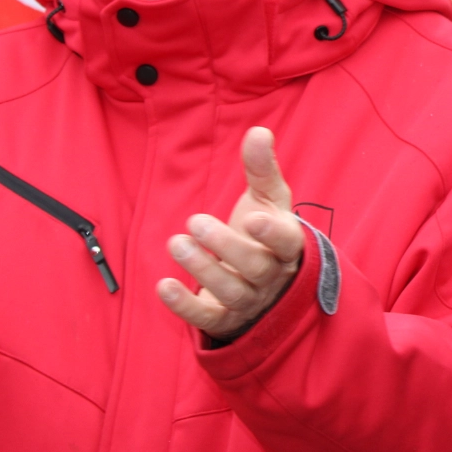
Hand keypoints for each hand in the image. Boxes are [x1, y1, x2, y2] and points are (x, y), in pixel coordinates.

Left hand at [158, 127, 302, 340]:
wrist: (264, 283)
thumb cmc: (264, 233)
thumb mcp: (267, 200)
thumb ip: (262, 169)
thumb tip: (258, 131)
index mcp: (288, 245)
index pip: (287, 243)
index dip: (272, 235)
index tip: (252, 219)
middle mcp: (272, 276)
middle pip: (254, 266)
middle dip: (224, 246)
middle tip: (194, 222)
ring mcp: (250, 301)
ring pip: (230, 292)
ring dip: (202, 269)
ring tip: (176, 243)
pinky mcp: (225, 320)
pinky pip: (207, 318)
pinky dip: (185, 306)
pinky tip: (164, 286)